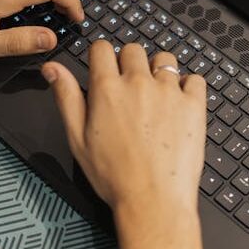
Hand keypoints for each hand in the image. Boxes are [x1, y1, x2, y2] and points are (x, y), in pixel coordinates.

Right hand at [42, 42, 206, 248]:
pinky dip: (188, 86)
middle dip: (129, 63)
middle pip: (133, 50)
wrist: (152, 200)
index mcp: (107, 89)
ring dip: (158, 71)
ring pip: (164, 59)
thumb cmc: (115, 176)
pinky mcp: (193, 105)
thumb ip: (66, 97)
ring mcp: (168, 92)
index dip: (101, 56)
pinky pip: (195, 79)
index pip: (102, 48)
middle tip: (130, 88)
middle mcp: (138, 84)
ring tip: (156, 95)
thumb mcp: (78, 138)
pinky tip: (179, 104)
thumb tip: (53, 69)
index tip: (105, 67)